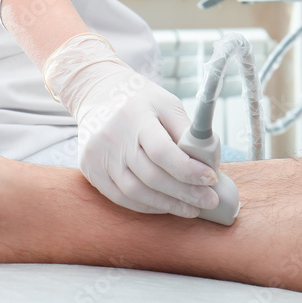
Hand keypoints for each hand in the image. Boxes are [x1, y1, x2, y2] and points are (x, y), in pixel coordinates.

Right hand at [43, 33, 219, 216]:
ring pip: (135, 192)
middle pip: (151, 177)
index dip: (189, 170)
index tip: (211, 179)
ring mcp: (97, 156)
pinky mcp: (90, 169)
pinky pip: (120, 197)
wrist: (96, 94)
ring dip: (167, 205)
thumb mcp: (165, 103)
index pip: (162, 151)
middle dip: (185, 193)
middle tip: (209, 201)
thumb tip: (209, 163)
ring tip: (191, 208)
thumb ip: (185, 131)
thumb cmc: (138, 99)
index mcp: (134, 115)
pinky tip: (166, 205)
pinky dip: (146, 206)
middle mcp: (112, 137)